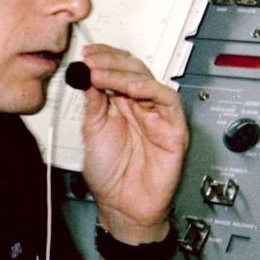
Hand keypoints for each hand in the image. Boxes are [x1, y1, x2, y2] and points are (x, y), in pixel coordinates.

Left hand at [78, 44, 188, 242]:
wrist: (123, 206)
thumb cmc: (110, 174)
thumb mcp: (92, 131)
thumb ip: (93, 103)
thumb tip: (85, 75)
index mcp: (120, 104)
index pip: (117, 70)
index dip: (104, 58)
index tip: (86, 53)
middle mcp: (140, 106)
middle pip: (133, 70)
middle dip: (111, 61)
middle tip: (91, 60)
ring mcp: (157, 116)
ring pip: (149, 81)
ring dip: (124, 74)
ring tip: (101, 73)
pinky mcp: (173, 128)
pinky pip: (169, 102)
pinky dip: (151, 91)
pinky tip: (131, 89)